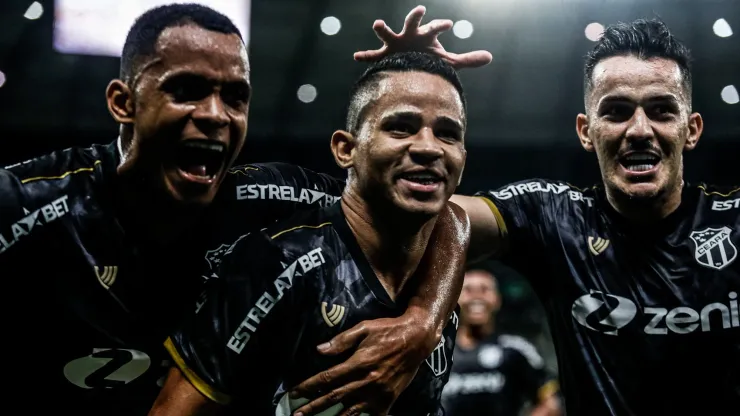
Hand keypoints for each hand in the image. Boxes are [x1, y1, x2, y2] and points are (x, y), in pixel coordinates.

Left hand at [290, 309, 438, 415]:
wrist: (417, 339)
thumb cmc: (389, 330)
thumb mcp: (364, 328)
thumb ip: (341, 340)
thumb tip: (319, 350)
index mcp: (359, 363)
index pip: (328, 378)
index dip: (309, 386)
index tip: (294, 393)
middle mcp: (367, 381)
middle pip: (334, 397)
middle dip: (313, 407)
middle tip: (297, 415)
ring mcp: (378, 393)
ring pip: (350, 411)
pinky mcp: (388, 400)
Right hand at [354, 5, 492, 68]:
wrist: (409, 66)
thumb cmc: (427, 60)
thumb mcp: (447, 61)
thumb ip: (467, 60)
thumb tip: (490, 57)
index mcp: (426, 35)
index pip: (435, 27)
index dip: (440, 25)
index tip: (449, 25)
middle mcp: (410, 35)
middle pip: (412, 22)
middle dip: (415, 16)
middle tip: (419, 9)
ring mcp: (396, 43)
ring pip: (388, 33)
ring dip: (383, 29)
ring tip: (377, 24)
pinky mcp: (385, 54)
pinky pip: (374, 56)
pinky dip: (366, 56)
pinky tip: (356, 57)